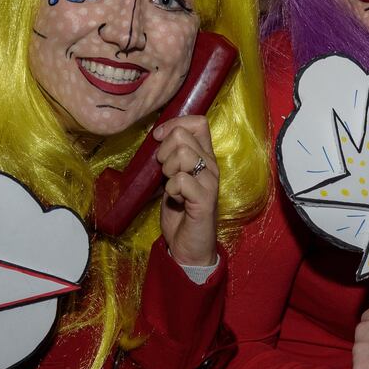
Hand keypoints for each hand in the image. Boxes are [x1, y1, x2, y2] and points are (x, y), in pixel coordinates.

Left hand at [154, 115, 218, 266]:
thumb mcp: (172, 177)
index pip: (198, 122)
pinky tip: (176, 200)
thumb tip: (156, 137)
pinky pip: (180, 180)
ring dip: (168, 171)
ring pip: (182, 155)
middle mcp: (211, 165)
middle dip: (164, 151)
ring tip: (171, 186)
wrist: (188, 246)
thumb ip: (170, 157)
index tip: (159, 139)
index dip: (174, 125)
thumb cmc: (180, 211)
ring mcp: (210, 182)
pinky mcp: (204, 200)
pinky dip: (171, 190)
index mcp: (205, 156)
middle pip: (183, 136)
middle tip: (164, 172)